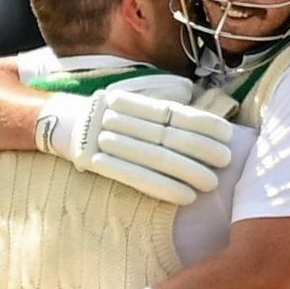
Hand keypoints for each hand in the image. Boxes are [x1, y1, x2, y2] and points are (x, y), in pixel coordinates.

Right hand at [70, 89, 232, 204]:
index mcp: (135, 102)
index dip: (202, 123)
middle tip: (227, 159)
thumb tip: (190, 92)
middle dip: (201, 148)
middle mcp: (123, 119)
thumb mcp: (132, 96)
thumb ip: (160, 96)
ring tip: (211, 182)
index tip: (227, 133)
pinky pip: (136, 178)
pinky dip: (163, 187)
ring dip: (187, 172)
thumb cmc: (109, 112)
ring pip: (156, 158)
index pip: (174, 112)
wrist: (62, 122)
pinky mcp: (100, 164)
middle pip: (168, 135)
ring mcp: (109, 141)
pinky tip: (186, 196)